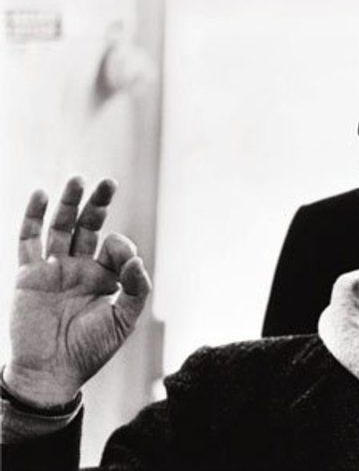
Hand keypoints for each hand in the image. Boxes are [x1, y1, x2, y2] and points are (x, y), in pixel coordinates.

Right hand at [4, 177, 151, 407]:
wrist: (52, 372)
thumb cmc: (91, 349)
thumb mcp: (123, 320)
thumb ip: (136, 289)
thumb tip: (136, 259)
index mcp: (104, 277)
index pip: (115, 247)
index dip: (122, 247)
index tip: (124, 263)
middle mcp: (79, 268)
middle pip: (88, 226)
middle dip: (98, 204)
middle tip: (108, 182)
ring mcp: (52, 269)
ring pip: (60, 227)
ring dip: (68, 203)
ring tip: (77, 179)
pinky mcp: (28, 274)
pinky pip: (28, 240)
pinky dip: (32, 217)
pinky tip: (41, 194)